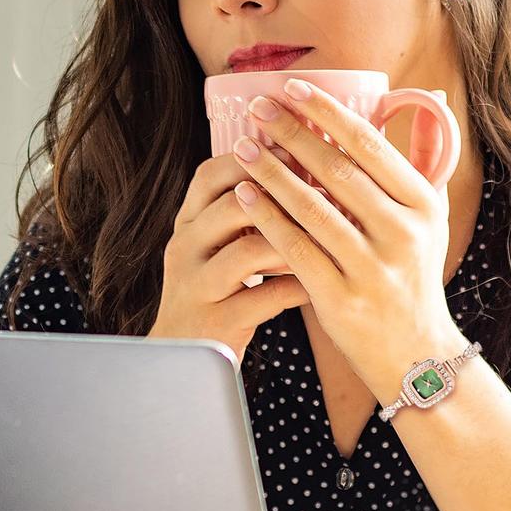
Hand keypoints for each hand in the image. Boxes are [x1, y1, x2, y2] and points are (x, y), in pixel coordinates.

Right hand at [146, 149, 311, 364]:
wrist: (181, 359)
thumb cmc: (216, 292)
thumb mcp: (218, 246)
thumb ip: (244, 211)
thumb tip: (302, 167)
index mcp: (187, 223)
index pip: (211, 174)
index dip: (254, 159)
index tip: (296, 151)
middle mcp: (184, 248)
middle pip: (231, 205)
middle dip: (284, 196)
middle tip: (327, 194)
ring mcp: (196, 286)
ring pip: (246, 251)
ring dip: (293, 242)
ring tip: (328, 239)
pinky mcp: (214, 323)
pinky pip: (263, 298)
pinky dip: (297, 288)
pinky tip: (322, 284)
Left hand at [231, 78, 465, 398]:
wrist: (413, 351)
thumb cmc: (415, 274)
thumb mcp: (433, 219)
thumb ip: (427, 160)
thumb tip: (433, 97)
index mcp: (424, 205)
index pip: (371, 146)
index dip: (328, 113)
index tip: (293, 88)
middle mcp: (403, 233)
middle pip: (337, 170)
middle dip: (291, 133)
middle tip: (257, 108)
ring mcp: (372, 268)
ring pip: (312, 208)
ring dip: (271, 171)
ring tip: (241, 146)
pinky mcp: (341, 298)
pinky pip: (296, 249)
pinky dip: (268, 218)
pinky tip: (244, 195)